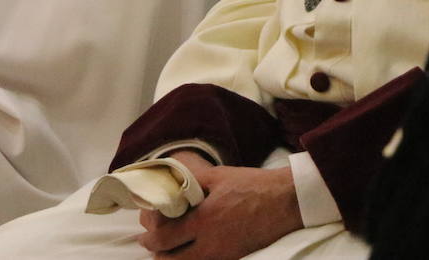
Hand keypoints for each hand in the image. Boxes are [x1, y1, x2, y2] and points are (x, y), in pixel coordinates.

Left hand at [137, 151, 304, 258]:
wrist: (285, 201)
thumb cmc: (251, 185)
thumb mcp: (214, 176)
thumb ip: (187, 181)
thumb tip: (166, 183)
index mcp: (203, 221)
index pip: (165, 239)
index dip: (149, 239)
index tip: (143, 234)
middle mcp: (212, 244)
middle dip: (158, 253)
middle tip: (151, 244)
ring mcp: (226, 254)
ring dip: (176, 259)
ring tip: (169, 249)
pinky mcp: (237, 258)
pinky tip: (191, 251)